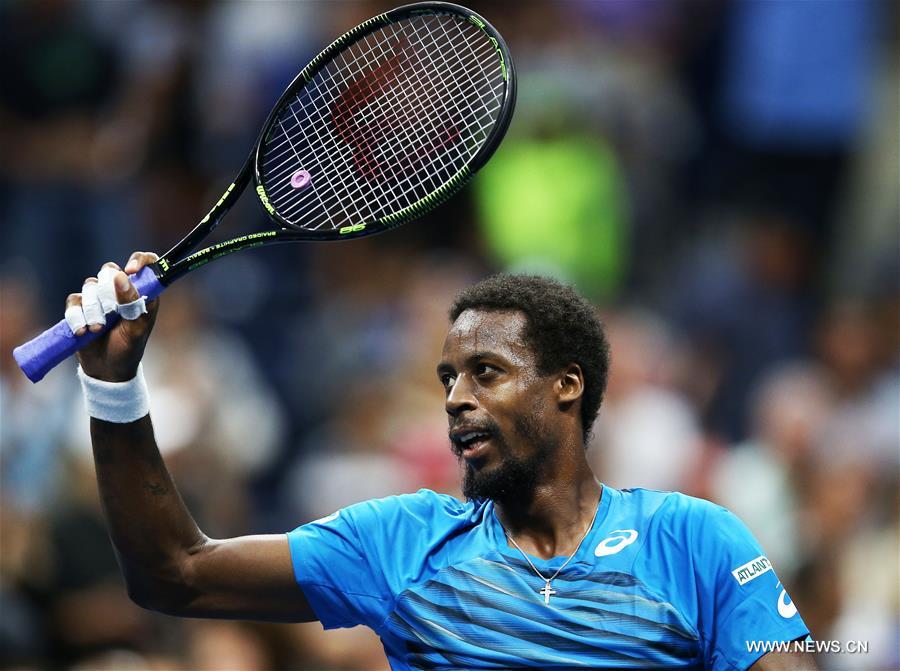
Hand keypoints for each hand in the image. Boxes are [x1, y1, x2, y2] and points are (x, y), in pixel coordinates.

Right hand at [68, 252, 159, 381]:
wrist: (107, 369)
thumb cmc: (129, 348)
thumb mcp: (137, 328)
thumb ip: (132, 302)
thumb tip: (123, 276)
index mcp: (141, 291)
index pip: (144, 263)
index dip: (139, 260)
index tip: (131, 270)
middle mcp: (120, 290)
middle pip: (109, 271)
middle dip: (108, 293)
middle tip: (112, 313)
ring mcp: (98, 297)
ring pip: (90, 285)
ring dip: (93, 309)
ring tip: (98, 329)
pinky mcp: (80, 307)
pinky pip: (73, 300)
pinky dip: (77, 316)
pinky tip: (83, 331)